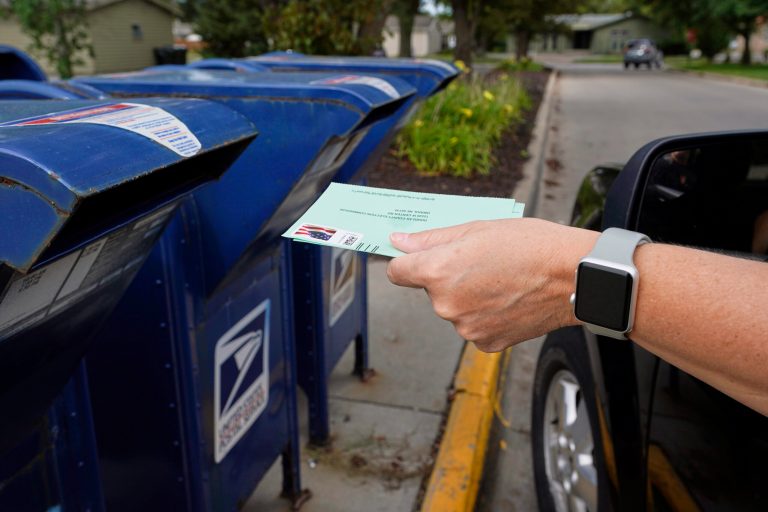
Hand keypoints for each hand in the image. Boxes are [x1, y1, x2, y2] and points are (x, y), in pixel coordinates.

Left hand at [386, 218, 597, 351]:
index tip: (419, 259)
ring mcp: (466, 327)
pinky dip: (486, 315)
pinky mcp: (486, 342)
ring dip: (469, 297)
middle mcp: (446, 305)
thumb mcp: (477, 228)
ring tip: (502, 280)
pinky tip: (509, 300)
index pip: (398, 272)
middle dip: (449, 277)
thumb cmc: (531, 245)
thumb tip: (399, 242)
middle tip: (483, 263)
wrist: (574, 277)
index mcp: (438, 272)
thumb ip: (432, 239)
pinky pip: (474, 325)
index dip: (409, 262)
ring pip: (454, 308)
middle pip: (431, 290)